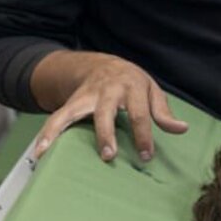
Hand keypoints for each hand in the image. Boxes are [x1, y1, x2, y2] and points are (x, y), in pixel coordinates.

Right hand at [30, 52, 189, 162]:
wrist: (100, 64)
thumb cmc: (131, 82)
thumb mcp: (151, 90)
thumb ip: (163, 111)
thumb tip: (181, 129)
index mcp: (132, 87)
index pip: (140, 113)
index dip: (144, 135)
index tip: (145, 155)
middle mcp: (107, 90)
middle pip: (105, 112)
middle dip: (106, 133)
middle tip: (108, 155)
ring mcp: (87, 96)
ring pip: (74, 112)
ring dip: (63, 132)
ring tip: (50, 153)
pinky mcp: (71, 102)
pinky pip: (56, 117)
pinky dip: (46, 134)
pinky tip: (38, 152)